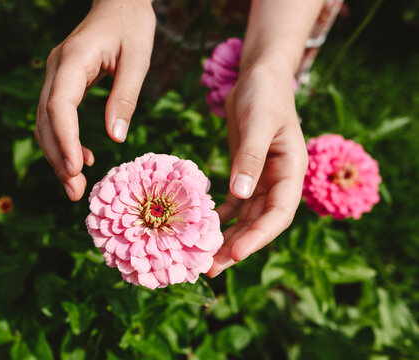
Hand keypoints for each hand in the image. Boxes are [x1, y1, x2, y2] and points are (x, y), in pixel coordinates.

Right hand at [35, 0, 155, 199]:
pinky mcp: (62, 83)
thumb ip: (125, 98)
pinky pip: (55, 117)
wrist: (120, 2)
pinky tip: (81, 160)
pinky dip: (64, 142)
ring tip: (74, 187)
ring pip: (45, 122)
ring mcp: (56, 76)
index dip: (64, 139)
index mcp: (74, 59)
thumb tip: (115, 140)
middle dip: (58, 158)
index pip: (59, 105)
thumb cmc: (133, 26)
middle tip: (75, 193)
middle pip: (46, 119)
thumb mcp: (138, 59)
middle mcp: (56, 69)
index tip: (75, 169)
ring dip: (57, 156)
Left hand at [206, 63, 307, 276]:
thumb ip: (251, 157)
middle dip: (237, 246)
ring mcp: (261, 179)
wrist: (258, 78)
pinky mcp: (243, 173)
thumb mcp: (258, 123)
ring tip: (202, 258)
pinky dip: (219, 217)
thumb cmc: (264, 95)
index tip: (236, 255)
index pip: (280, 213)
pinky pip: (233, 203)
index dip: (259, 236)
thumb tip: (241, 194)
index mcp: (292, 171)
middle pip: (259, 222)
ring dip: (226, 237)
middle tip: (209, 268)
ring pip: (245, 217)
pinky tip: (200, 228)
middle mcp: (278, 181)